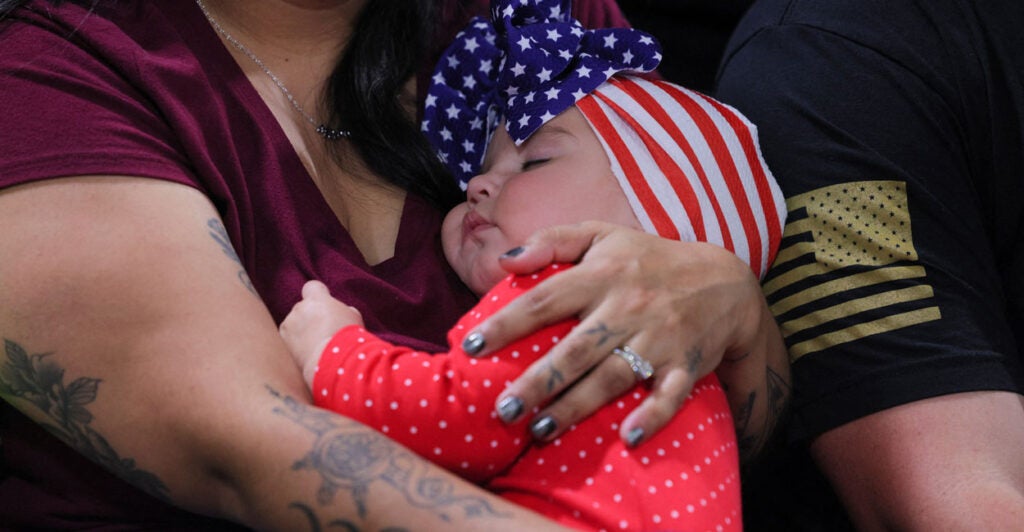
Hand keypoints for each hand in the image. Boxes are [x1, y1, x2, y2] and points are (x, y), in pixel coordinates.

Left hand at [280, 280, 363, 387]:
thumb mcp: (353, 317)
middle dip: (310, 317)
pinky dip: (294, 345)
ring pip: (293, 324)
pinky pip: (287, 339)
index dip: (317, 294)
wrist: (333, 362)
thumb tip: (339, 312)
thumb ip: (342, 310)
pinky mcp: (282, 343)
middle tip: (324, 331)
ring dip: (301, 331)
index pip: (312, 287)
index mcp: (317, 299)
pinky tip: (307, 353)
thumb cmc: (346, 337)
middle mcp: (299, 308)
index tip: (323, 304)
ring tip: (316, 345)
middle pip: (303, 308)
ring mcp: (288, 325)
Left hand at [462, 221, 788, 453]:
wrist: (722, 281)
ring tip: (539, 431)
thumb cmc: (647, 259)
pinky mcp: (685, 365)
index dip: (506, 324)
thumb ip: (551, 240)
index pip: (544, 300)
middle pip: (575, 349)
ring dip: (576, 407)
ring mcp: (658, 338)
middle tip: (503, 409)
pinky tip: (628, 439)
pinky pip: (670, 395)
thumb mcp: (601, 233)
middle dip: (538, 381)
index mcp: (601, 275)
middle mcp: (626, 307)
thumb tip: (504, 261)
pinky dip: (652, 417)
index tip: (470, 346)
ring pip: (612, 376)